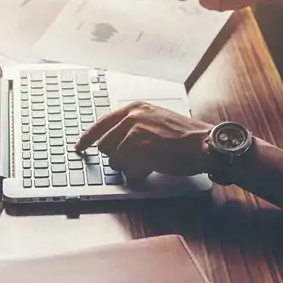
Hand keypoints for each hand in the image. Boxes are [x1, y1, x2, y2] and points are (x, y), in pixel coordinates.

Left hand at [75, 102, 212, 179]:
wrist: (204, 142)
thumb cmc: (183, 134)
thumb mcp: (154, 119)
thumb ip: (132, 125)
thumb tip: (111, 142)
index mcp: (134, 108)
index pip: (100, 124)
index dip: (86, 139)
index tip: (79, 148)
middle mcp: (133, 118)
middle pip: (105, 147)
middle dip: (118, 157)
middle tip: (137, 158)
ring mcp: (138, 133)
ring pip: (116, 162)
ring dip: (130, 166)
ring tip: (149, 161)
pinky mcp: (144, 151)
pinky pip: (130, 171)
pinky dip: (139, 174)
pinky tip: (153, 167)